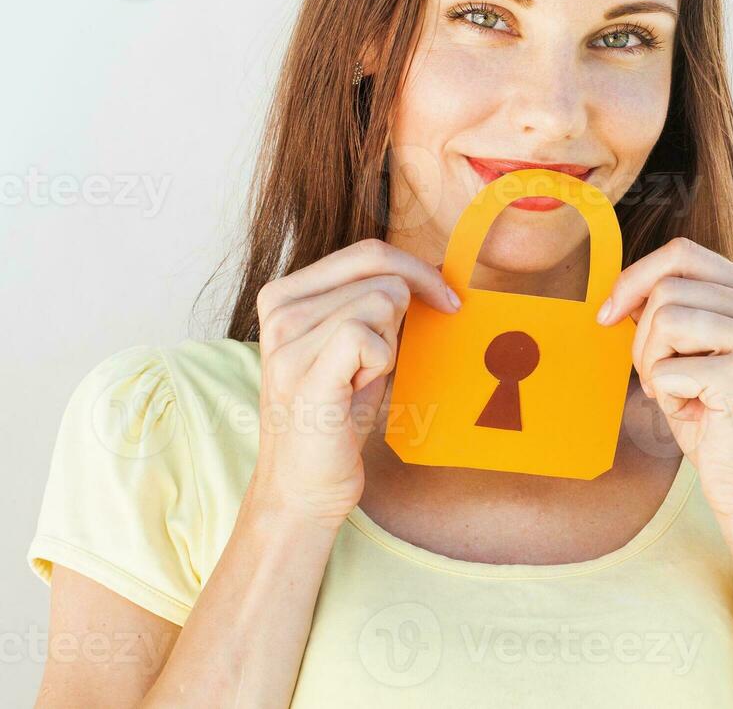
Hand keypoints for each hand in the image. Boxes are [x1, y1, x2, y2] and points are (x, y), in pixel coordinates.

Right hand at [245, 238, 460, 531]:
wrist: (302, 486)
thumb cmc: (334, 414)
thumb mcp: (354, 343)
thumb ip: (376, 301)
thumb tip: (436, 268)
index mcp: (285, 293)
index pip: (367, 251)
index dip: (416, 270)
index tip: (447, 300)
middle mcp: (279, 308)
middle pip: (380, 273)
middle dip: (402, 313)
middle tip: (382, 358)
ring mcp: (286, 340)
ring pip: (381, 301)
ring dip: (386, 345)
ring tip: (357, 379)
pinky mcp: (304, 373)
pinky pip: (366, 335)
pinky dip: (379, 363)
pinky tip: (356, 390)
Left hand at [597, 236, 732, 539]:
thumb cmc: (717, 422)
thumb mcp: (693, 353)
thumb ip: (672, 310)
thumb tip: (622, 287)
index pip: (683, 254)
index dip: (634, 278)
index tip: (608, 315)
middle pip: (667, 285)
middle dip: (643, 336)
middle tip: (661, 378)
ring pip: (665, 317)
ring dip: (653, 363)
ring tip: (680, 394)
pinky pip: (668, 365)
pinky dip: (666, 393)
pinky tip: (696, 414)